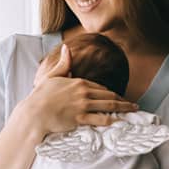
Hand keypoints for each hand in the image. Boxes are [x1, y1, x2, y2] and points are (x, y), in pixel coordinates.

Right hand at [23, 44, 137, 133]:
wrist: (34, 112)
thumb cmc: (41, 95)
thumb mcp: (52, 76)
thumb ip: (63, 62)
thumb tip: (66, 47)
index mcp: (78, 82)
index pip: (100, 87)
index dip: (112, 93)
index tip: (120, 97)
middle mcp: (83, 92)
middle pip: (108, 95)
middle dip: (123, 100)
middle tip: (133, 105)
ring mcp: (82, 105)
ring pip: (108, 106)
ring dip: (123, 108)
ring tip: (132, 111)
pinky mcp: (80, 118)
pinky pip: (99, 119)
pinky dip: (111, 120)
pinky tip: (119, 121)